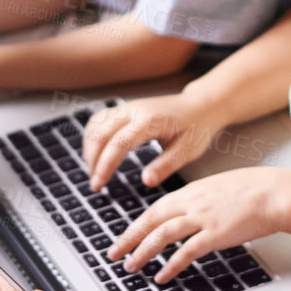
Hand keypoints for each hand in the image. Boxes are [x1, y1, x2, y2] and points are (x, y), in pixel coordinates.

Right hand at [83, 93, 224, 191]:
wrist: (201, 105)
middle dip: (93, 160)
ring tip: (95, 171)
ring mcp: (129, 107)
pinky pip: (100, 119)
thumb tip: (146, 181)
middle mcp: (135, 110)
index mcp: (150, 121)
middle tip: (95, 184)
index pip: (118, 143)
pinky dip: (93, 136)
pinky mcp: (126, 109)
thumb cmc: (197, 128)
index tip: (98, 185)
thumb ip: (166, 165)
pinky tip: (97, 153)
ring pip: (96, 123)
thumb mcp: (188, 151)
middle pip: (100, 132)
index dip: (104, 165)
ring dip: (90, 148)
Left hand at [109, 168, 288, 283]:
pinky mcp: (215, 234)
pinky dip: (171, 264)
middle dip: (128, 239)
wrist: (272, 192)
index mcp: (189, 191)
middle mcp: (191, 203)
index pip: (154, 209)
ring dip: (143, 252)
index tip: (123, 238)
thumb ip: (196, 200)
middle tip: (113, 255)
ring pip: (162, 235)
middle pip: (151, 221)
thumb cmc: (250, 190)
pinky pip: (187, 251)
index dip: (135, 226)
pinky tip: (162, 275)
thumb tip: (184, 213)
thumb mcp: (215, 188)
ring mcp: (202, 218)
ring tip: (131, 267)